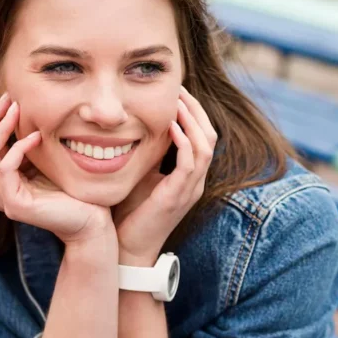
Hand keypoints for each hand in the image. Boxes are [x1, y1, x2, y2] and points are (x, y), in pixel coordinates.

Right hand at [0, 94, 112, 243]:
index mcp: (3, 181)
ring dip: (1, 129)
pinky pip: (5, 169)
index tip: (8, 97)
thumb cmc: (75, 191)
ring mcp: (4, 199)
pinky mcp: (15, 205)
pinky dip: (18, 148)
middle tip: (9, 98)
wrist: (92, 223)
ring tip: (18, 111)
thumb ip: (32, 146)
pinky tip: (37, 136)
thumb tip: (24, 110)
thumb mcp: (47, 162)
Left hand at [113, 87, 217, 263]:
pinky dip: (184, 141)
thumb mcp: (140, 175)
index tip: (176, 92)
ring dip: (192, 120)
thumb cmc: (130, 213)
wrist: (127, 248)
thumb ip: (146, 153)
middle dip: (196, 110)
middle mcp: (195, 181)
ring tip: (177, 101)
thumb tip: (134, 124)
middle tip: (179, 88)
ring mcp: (190, 189)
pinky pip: (190, 163)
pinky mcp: (178, 196)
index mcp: (189, 176)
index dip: (193, 112)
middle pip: (210, 135)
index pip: (202, 136)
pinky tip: (171, 125)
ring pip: (205, 146)